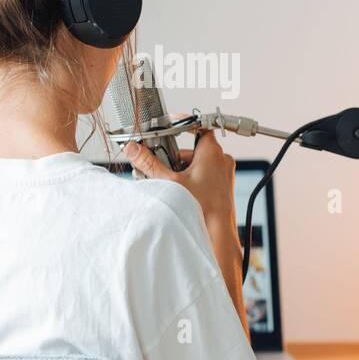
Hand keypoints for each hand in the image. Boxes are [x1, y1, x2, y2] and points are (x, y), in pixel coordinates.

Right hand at [122, 131, 237, 233]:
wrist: (218, 234)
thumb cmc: (203, 209)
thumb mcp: (171, 183)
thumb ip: (149, 163)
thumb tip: (134, 149)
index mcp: (212, 152)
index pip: (198, 126)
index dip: (183, 124)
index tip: (170, 126)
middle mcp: (221, 160)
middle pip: (191, 149)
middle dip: (174, 157)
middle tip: (161, 166)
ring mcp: (223, 173)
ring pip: (198, 163)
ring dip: (182, 170)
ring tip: (171, 184)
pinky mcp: (222, 186)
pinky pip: (205, 175)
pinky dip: (192, 179)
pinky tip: (181, 191)